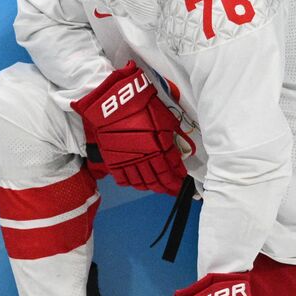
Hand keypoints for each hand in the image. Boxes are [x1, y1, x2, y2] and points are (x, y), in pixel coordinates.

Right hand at [71, 61, 187, 194]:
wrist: (114, 105)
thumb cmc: (142, 108)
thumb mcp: (164, 121)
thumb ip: (170, 140)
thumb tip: (176, 153)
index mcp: (158, 150)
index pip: (170, 172)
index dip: (177, 180)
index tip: (182, 183)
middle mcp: (143, 160)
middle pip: (157, 181)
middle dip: (167, 187)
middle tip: (172, 190)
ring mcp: (127, 162)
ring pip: (141, 183)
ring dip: (151, 187)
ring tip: (157, 187)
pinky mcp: (113, 162)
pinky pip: (123, 180)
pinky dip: (132, 184)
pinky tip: (138, 183)